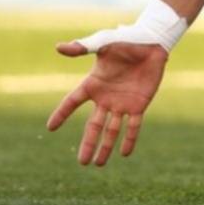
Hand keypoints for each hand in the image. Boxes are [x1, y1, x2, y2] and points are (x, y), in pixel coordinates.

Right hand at [46, 40, 168, 165]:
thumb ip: (82, 48)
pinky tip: (125, 154)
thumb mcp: (103, 43)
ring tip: (98, 164)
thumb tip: (58, 47)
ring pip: (112, 130)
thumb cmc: (126, 40)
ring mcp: (122, 103)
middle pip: (93, 125)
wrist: (152, 42)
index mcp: (93, 83)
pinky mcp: (139, 104)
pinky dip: (129, 139)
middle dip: (88, 144)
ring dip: (106, 147)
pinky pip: (133, 125)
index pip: (73, 101)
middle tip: (81, 162)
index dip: (62, 113)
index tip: (50, 128)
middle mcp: (105, 98)